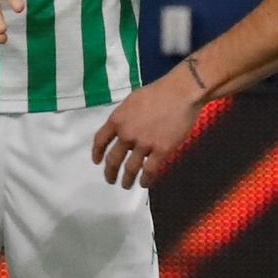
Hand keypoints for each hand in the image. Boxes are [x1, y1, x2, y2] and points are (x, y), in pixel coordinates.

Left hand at [91, 68, 205, 188]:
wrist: (180, 93)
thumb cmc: (157, 93)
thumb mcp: (132, 102)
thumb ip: (124, 118)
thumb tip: (121, 130)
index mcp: (117, 120)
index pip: (100, 140)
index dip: (97, 153)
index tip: (97, 161)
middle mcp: (126, 134)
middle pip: (113, 159)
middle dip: (110, 172)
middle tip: (110, 179)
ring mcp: (143, 144)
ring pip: (130, 168)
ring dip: (127, 180)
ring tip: (126, 185)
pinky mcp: (161, 150)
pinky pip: (150, 170)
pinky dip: (146, 180)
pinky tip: (144, 183)